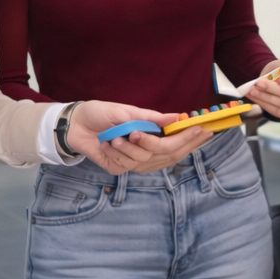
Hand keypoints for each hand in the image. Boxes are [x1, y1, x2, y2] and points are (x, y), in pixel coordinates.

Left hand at [63, 100, 200, 174]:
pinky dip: (116, 153)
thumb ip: (151, 117)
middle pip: (167, 154)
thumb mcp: (126, 110)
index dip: (192, 138)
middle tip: (138, 133)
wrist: (75, 124)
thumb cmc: (101, 113)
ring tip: (114, 136)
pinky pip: (126, 165)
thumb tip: (176, 117)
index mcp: (152, 132)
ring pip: (145, 160)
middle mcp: (146, 148)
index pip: (178, 140)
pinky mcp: (118, 168)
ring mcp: (133, 160)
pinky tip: (107, 144)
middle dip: (155, 144)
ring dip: (129, 148)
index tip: (204, 130)